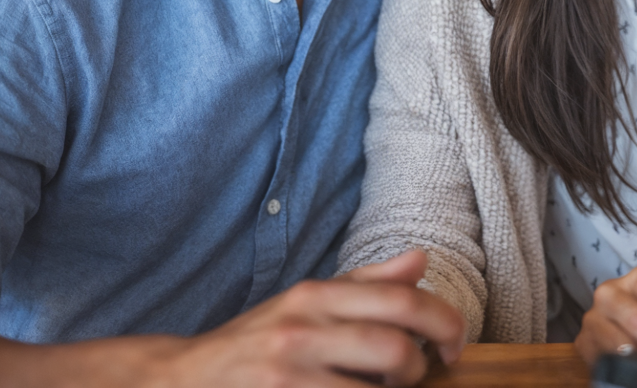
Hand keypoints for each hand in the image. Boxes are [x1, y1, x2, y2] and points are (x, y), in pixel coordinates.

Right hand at [169, 250, 463, 386]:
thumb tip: (421, 260)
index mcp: (317, 294)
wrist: (183, 380)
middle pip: (396, 349)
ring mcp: (289, 373)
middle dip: (419, 370)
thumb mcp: (308, 302)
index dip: (444, 322)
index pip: (402, 299)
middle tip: (417, 376)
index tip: (454, 345)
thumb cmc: (259, 342)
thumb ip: (367, 283)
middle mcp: (303, 328)